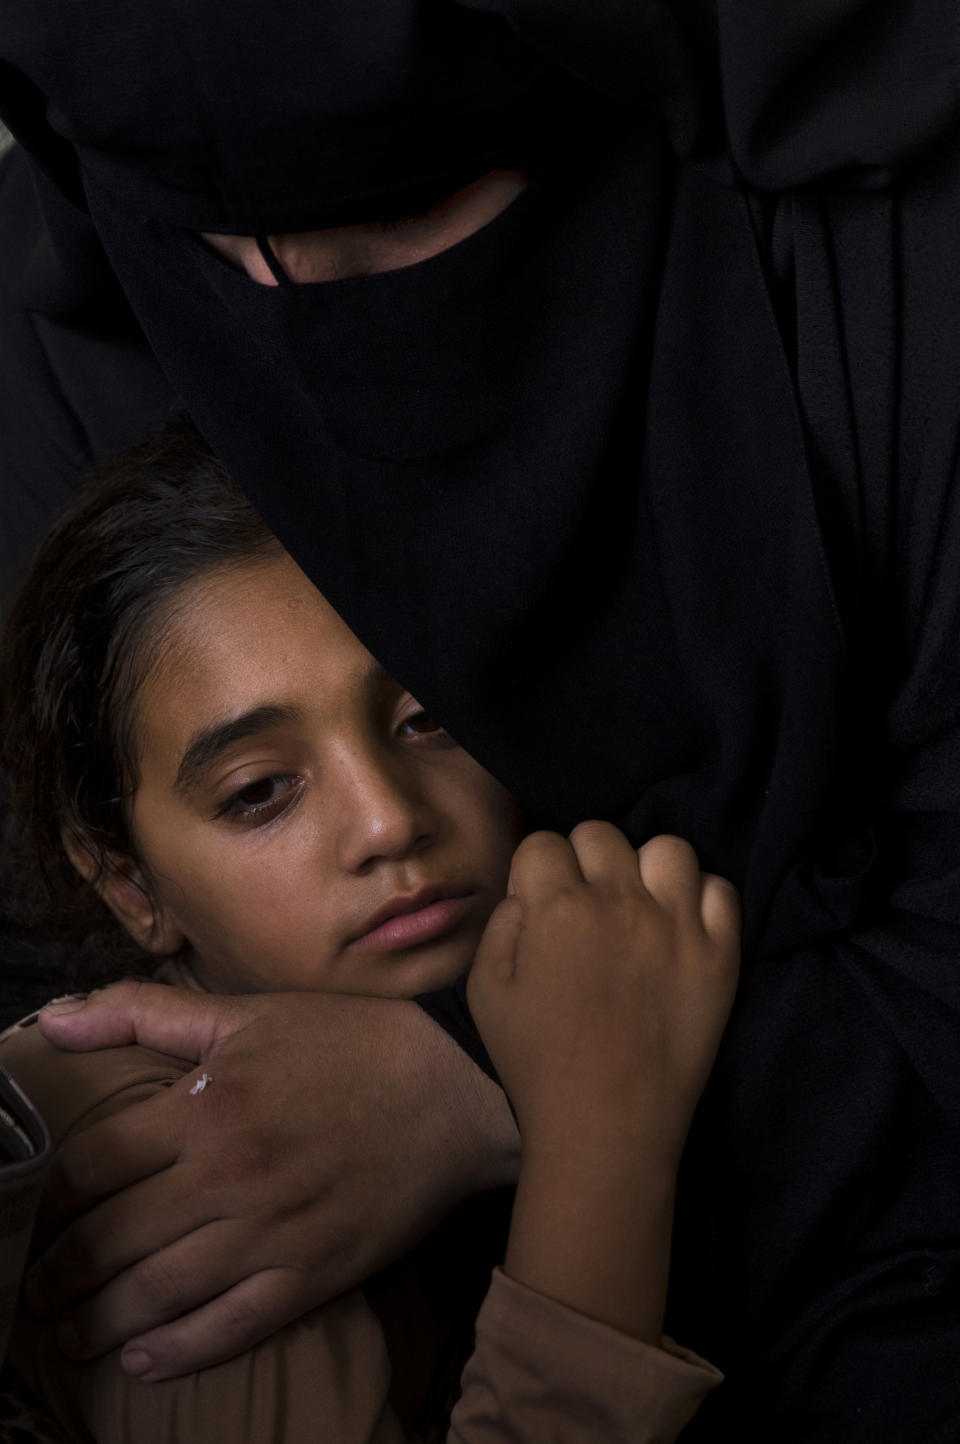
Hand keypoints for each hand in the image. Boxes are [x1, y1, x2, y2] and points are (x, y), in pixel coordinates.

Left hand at [30, 983, 518, 1379]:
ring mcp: (272, 1233)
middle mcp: (229, 1175)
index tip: (40, 1215)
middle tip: (37, 1289)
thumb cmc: (352, 1043)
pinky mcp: (315, 1274)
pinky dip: (177, 1352)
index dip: (53, 1199)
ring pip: (158, 1295)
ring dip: (100, 1322)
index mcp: (207, 1105)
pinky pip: (230, 1328)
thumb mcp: (249, 1013)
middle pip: (112, 1240)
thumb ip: (144, 1012)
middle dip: (59, 1273)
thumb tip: (55, 1023)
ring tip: (72, 1332)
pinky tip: (142, 1359)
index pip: (94, 1165)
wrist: (460, 1085)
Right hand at [467, 825, 739, 1342]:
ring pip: (668, 848)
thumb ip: (500, 928)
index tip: (540, 901)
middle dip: (585, 860)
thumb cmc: (536, 1064)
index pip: (543, 842)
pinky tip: (682, 927)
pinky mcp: (719, 956)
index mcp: (556, 909)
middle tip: (586, 905)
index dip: (535, 870)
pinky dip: (701, 900)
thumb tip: (527, 895)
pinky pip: (721, 891)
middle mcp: (618, 903)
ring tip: (640, 906)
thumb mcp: (486, 993)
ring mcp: (677, 926)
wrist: (606, 1127)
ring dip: (647, 869)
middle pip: (601, 834)